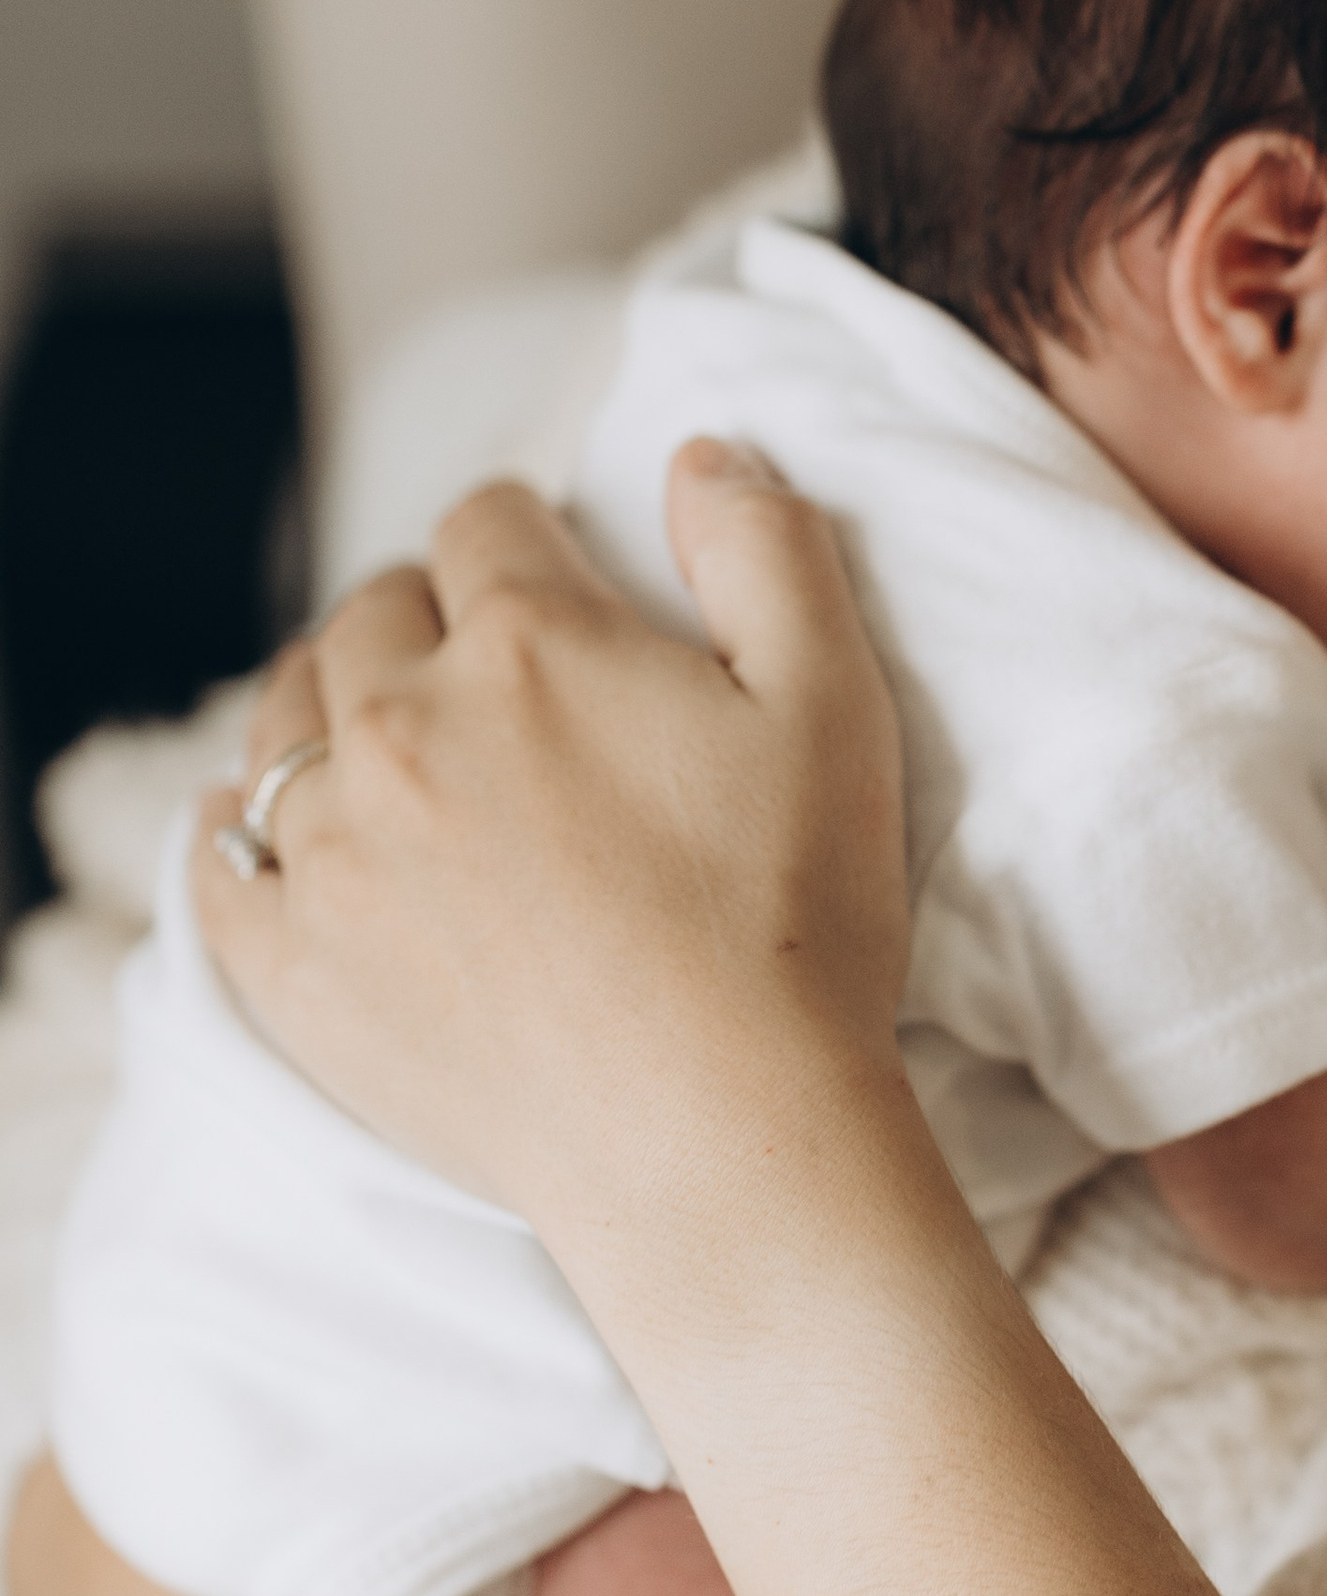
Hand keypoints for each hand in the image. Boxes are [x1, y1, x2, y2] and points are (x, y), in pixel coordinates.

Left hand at [195, 447, 907, 1227]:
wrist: (721, 1141)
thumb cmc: (792, 925)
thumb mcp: (834, 706)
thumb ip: (768, 551)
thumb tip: (702, 454)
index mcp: (530, 641)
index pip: (489, 521)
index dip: (531, 540)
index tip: (558, 582)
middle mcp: (403, 724)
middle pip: (372, 612)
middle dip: (428, 619)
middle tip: (490, 680)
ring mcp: (332, 849)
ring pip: (287, 719)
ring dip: (335, 709)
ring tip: (394, 750)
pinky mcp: (294, 965)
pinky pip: (222, 863)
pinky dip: (243, 832)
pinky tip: (276, 835)